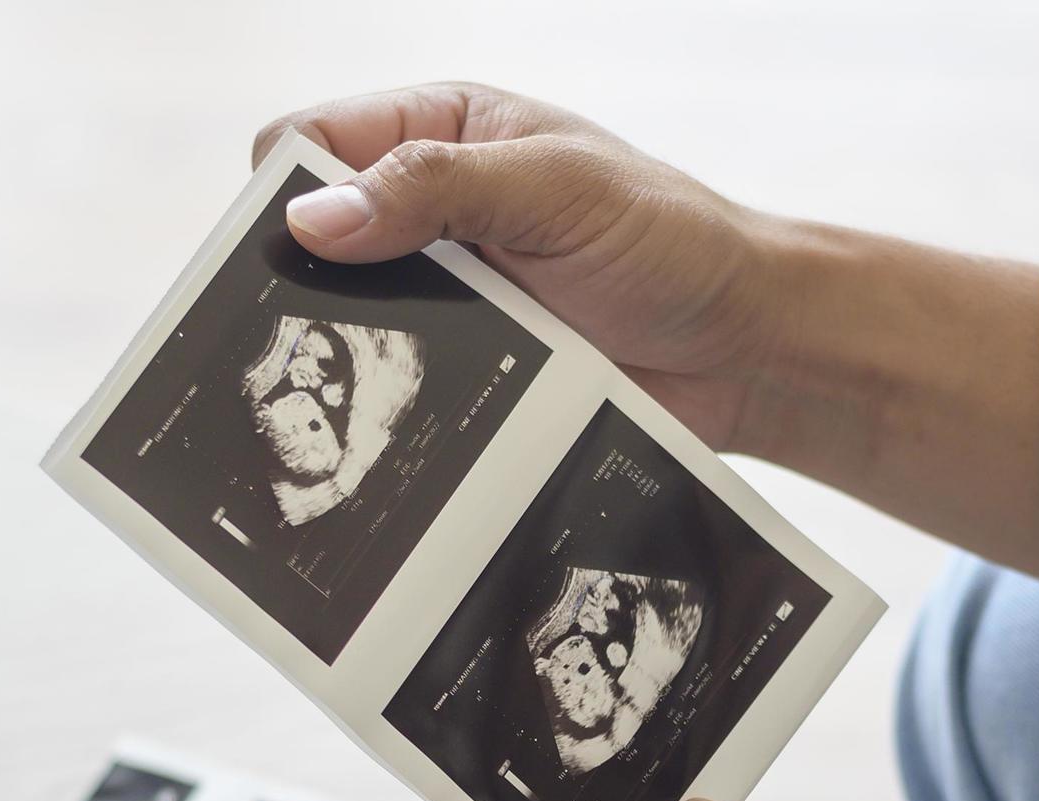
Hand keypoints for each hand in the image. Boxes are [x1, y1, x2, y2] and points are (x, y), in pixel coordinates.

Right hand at [252, 84, 782, 449]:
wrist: (751, 349)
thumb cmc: (674, 241)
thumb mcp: (556, 189)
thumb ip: (437, 187)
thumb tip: (313, 218)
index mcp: (442, 130)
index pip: (312, 141)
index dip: (287, 191)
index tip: (292, 252)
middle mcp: (433, 210)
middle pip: (316, 240)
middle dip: (304, 283)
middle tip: (300, 337)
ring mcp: (450, 295)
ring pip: (351, 322)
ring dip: (352, 352)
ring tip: (348, 393)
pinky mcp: (473, 369)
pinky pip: (405, 389)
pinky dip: (395, 409)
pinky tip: (392, 431)